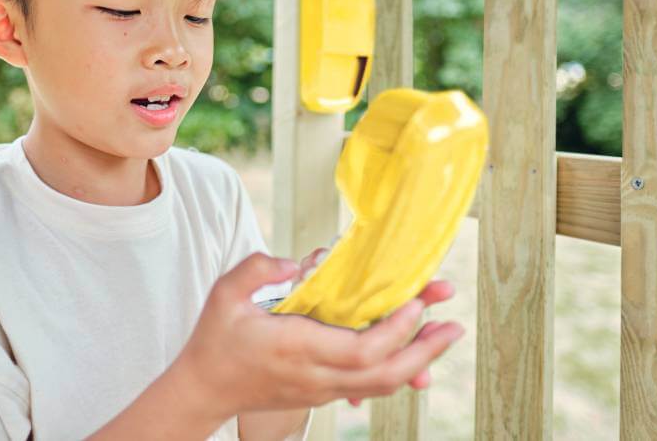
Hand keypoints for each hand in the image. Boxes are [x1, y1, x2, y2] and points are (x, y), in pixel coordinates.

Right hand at [173, 252, 462, 419]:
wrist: (203, 389)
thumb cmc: (214, 339)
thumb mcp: (225, 293)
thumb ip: (259, 268)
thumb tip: (301, 261)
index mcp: (296, 349)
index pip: (360, 350)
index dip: (396, 330)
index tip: (417, 304)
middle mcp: (315, 376)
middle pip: (383, 374)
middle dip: (425, 350)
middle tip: (453, 325)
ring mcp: (320, 390)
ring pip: (381, 386)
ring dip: (418, 362)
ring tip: (445, 335)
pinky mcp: (321, 394)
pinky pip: (368, 388)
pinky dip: (397, 371)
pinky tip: (415, 356)